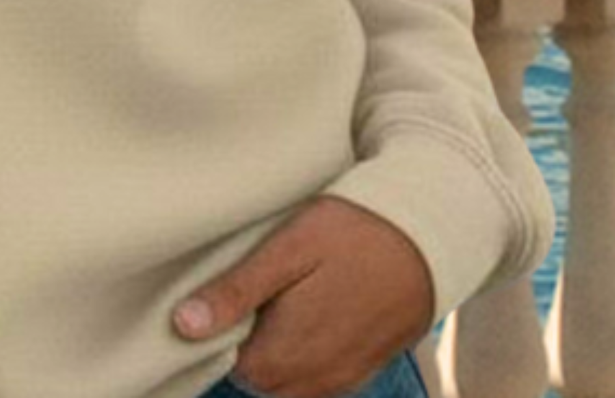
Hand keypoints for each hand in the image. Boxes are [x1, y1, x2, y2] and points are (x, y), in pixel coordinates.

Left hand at [171, 197, 434, 397]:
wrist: (431, 237)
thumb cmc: (356, 232)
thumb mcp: (289, 247)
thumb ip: (237, 291)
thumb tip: (183, 326)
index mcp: (283, 356)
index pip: (222, 362)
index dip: (217, 325)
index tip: (225, 286)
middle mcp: (310, 382)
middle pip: (254, 375)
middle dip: (246, 335)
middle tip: (259, 280)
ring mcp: (339, 380)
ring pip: (285, 379)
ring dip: (276, 344)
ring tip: (287, 289)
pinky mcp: (360, 370)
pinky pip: (316, 375)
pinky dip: (305, 349)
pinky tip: (312, 306)